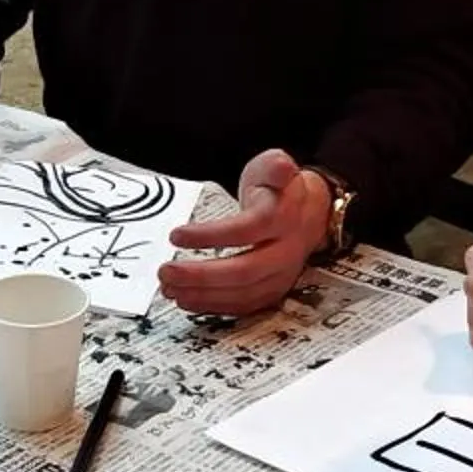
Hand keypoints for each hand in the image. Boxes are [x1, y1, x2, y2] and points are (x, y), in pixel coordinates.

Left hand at [160, 150, 329, 316]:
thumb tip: (282, 166)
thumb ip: (276, 166)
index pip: (247, 229)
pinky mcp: (272, 290)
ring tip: (170, 288)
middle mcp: (286, 251)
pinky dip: (214, 306)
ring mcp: (281, 274)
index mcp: (284, 217)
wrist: (306, 214)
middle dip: (201, 275)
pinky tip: (188, 299)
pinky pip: (244, 305)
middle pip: (244, 271)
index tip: (176, 235)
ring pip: (243, 293)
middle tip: (166, 271)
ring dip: (203, 295)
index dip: (210, 235)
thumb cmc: (280, 191)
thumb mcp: (276, 167)